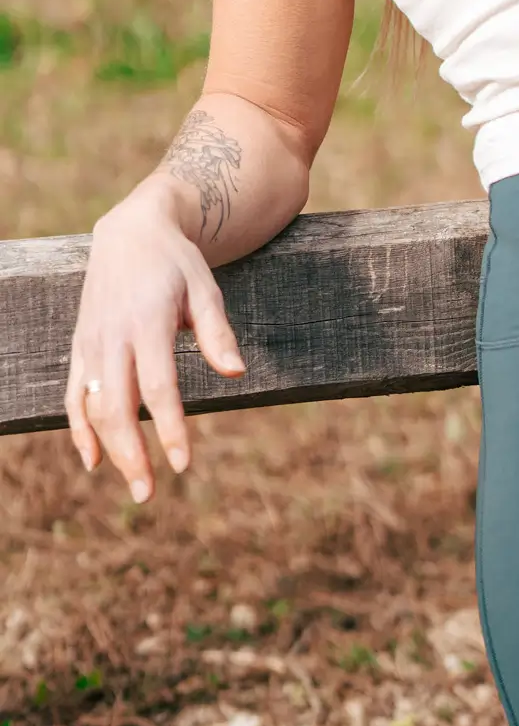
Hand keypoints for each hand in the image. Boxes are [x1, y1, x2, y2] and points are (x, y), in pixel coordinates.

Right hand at [65, 183, 245, 504]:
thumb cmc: (176, 264)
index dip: (169, 428)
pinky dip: (78, 429)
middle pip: (117, 407)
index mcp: (147, 322)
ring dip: (110, 449)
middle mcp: (112, 337)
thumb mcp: (205, 287)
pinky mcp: (80, 347)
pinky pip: (74, 395)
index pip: (158, 387)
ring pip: (93, 407)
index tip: (182, 464)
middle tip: (149, 493)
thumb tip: (237, 374)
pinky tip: (93, 461)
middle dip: (131, 454)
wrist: (131, 232)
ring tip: (134, 483)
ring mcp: (91, 343)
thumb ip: (217, 331)